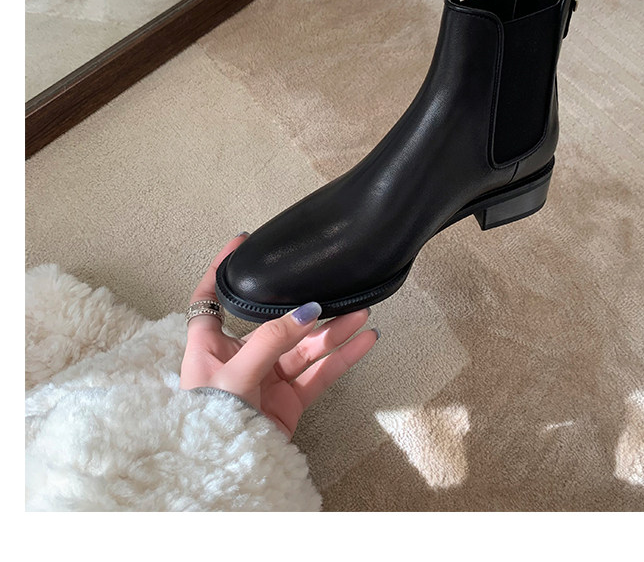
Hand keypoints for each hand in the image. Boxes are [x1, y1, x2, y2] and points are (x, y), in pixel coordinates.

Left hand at [180, 234, 378, 437]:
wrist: (223, 471)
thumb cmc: (210, 420)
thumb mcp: (235, 372)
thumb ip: (271, 340)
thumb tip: (307, 312)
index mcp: (210, 344)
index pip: (213, 296)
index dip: (225, 268)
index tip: (241, 242)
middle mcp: (241, 356)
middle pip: (277, 322)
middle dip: (307, 306)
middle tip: (334, 289)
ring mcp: (268, 377)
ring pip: (305, 347)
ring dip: (334, 331)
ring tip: (362, 314)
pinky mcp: (290, 399)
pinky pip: (320, 373)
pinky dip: (343, 358)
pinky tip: (363, 343)